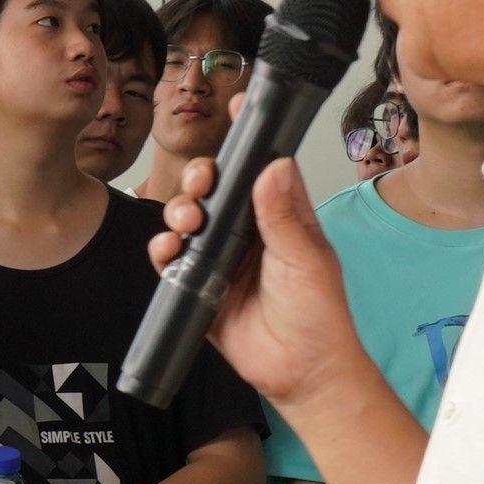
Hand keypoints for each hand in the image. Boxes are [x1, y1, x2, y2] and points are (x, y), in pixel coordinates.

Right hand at [144, 154, 362, 407]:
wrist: (302, 372)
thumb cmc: (319, 317)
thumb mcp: (305, 259)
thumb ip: (282, 215)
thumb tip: (273, 166)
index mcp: (281, 218)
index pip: (262, 169)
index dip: (247, 142)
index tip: (235, 110)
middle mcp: (249, 235)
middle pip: (215, 190)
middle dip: (200, 178)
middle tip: (201, 183)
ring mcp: (222, 260)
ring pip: (189, 220)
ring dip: (180, 212)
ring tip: (187, 222)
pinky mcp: (200, 288)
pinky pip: (173, 262)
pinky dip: (164, 251)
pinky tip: (169, 250)